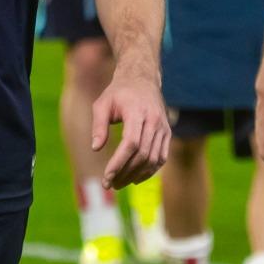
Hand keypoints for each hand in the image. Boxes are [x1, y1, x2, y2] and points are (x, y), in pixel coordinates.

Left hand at [91, 58, 169, 189]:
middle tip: (110, 184)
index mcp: (137, 112)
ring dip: (136, 175)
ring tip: (119, 183)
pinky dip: (149, 171)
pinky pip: (161, 158)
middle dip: (125, 173)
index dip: (119, 163)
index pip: (131, 143)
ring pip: (153, 159)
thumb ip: (98, 125)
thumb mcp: (102, 104)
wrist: (142, 79)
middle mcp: (154, 120)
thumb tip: (95, 148)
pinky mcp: (167, 133)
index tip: (106, 177)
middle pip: (142, 154)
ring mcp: (163, 127)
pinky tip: (135, 178)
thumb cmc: (118, 93)